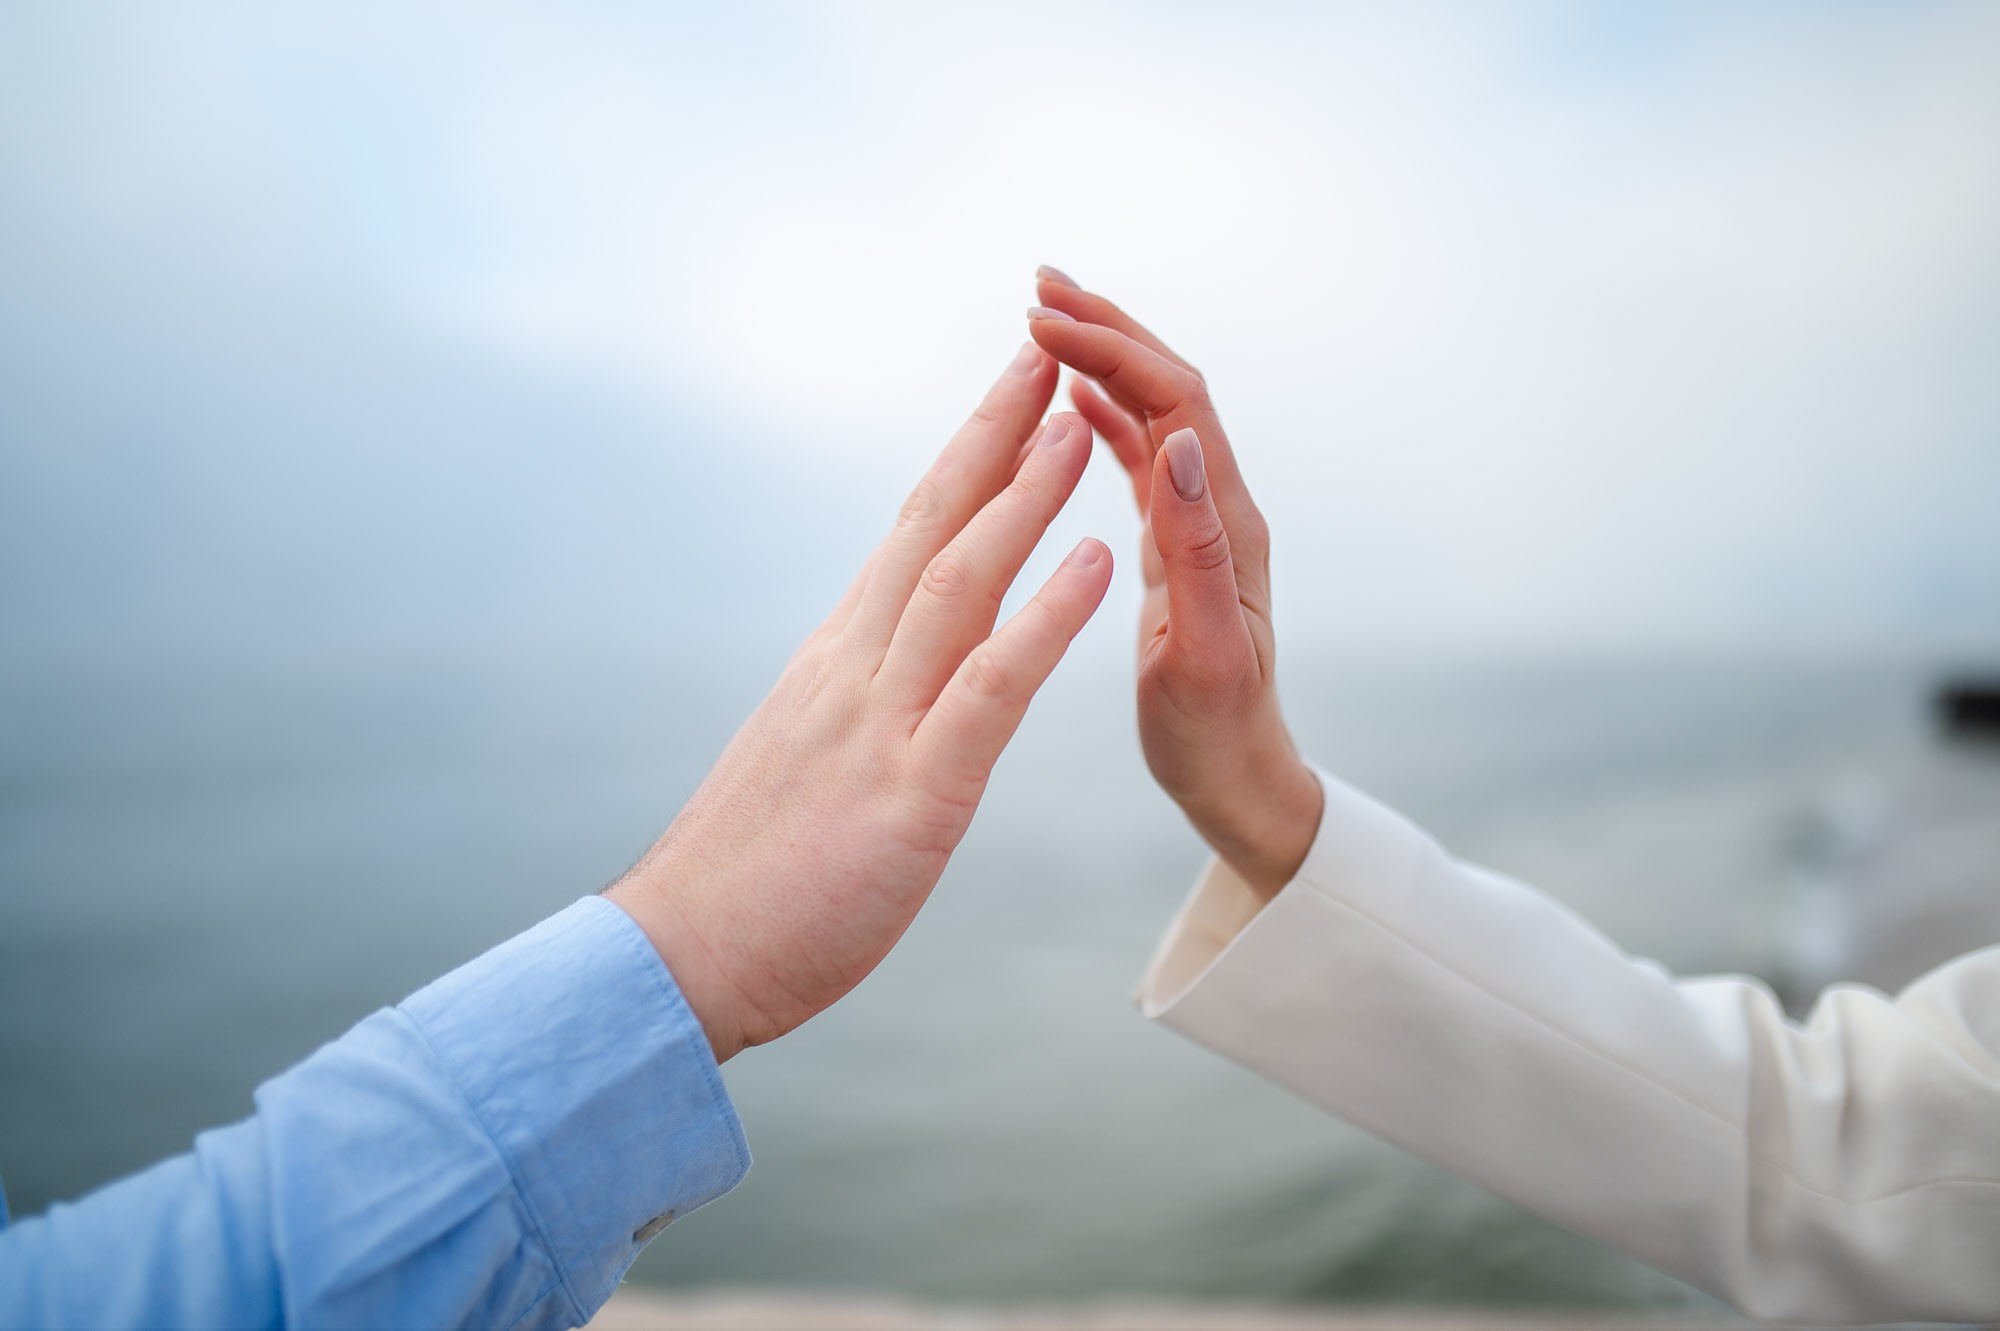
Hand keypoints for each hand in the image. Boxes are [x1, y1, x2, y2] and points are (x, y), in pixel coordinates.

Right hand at [604, 344, 1109, 1060]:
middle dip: (994, 435)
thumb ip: (847, 699)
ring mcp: (879, 722)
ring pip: (960, 583)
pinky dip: (1045, 617)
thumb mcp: (803, 757)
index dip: (964, 460)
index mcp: (836, 661)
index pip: (909, 537)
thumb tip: (874, 663)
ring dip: (1024, 498)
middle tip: (1045, 352)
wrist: (683, 954)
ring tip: (1080, 424)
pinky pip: (988, 687)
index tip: (1009, 396)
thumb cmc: (746, 872)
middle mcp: (854, 668)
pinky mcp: (911, 791)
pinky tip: (1095, 563)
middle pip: (932, 526)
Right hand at [1027, 271, 1320, 898]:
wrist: (1238, 776)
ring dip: (1104, 360)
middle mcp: (1217, 509)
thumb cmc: (1215, 730)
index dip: (1114, 350)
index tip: (1044, 321)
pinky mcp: (1175, 546)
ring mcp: (1198, 523)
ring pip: (1153, 413)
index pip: (1175, 402)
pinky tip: (1070, 404)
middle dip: (1109, 329)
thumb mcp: (1203, 651)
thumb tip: (1174, 444)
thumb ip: (1194, 549)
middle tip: (1040, 286)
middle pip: (1169, 387)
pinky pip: (1140, 459)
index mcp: (1224, 526)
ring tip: (1045, 322)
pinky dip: (1106, 416)